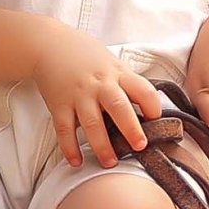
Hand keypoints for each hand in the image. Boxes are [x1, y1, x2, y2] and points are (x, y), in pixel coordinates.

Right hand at [26, 27, 170, 168]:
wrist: (50, 45)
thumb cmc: (86, 56)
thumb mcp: (112, 63)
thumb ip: (126, 83)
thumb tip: (147, 108)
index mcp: (118, 74)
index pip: (142, 89)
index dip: (153, 106)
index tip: (158, 122)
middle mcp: (100, 85)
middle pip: (119, 107)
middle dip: (131, 129)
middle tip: (140, 147)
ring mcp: (79, 95)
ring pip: (92, 123)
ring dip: (101, 146)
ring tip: (110, 163)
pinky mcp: (59, 104)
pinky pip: (64, 130)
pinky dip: (69, 148)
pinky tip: (76, 161)